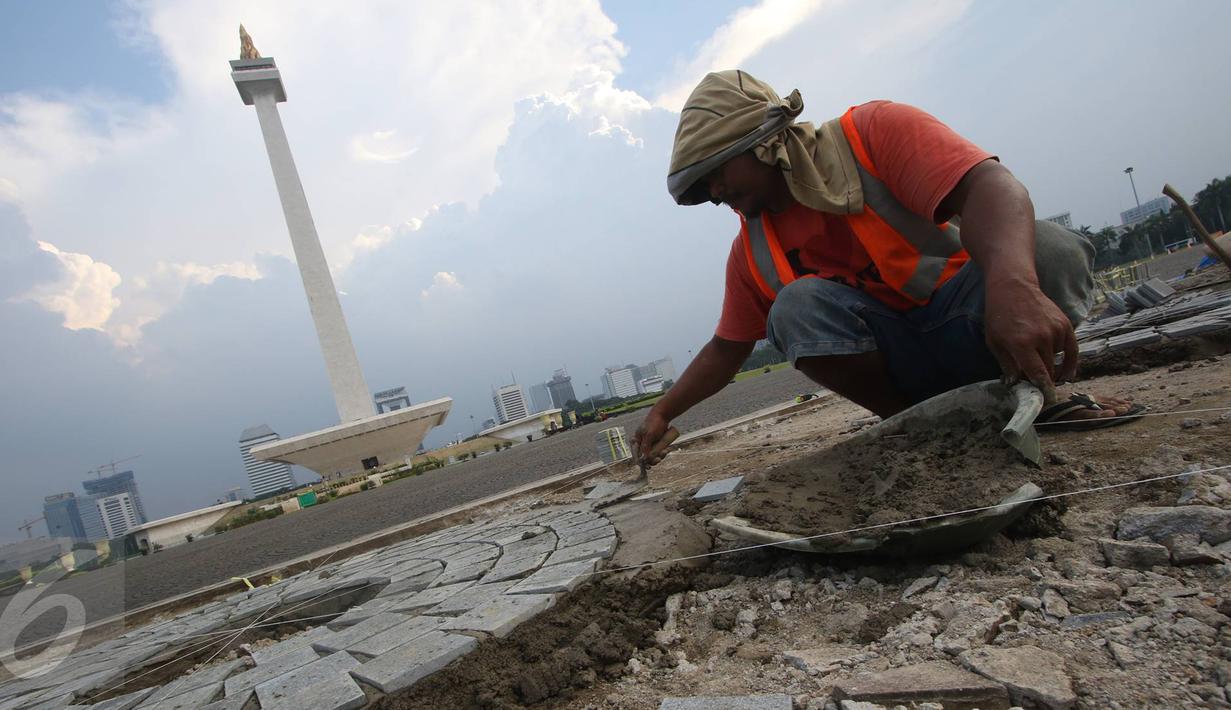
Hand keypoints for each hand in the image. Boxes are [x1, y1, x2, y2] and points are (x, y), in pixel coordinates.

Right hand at [634, 410, 670, 467]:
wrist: (663, 415)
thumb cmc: (654, 423)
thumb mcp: (649, 435)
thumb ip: (645, 446)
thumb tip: (643, 458)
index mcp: (635, 441)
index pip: (636, 455)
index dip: (641, 463)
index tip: (648, 467)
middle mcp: (640, 444)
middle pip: (645, 458)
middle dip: (653, 460)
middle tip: (659, 459)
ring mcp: (649, 445)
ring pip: (652, 456)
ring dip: (659, 456)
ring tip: (665, 451)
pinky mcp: (656, 445)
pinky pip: (658, 452)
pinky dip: (662, 453)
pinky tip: (667, 450)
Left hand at [983, 280, 1077, 400]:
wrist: (1014, 287)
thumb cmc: (999, 315)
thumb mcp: (994, 342)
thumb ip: (1007, 365)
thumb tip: (1015, 384)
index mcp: (1022, 343)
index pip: (1038, 374)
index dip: (1044, 390)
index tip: (1047, 401)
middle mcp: (1042, 337)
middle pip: (1049, 370)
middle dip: (1043, 380)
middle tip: (1033, 383)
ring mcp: (1056, 330)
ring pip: (1058, 361)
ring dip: (1051, 367)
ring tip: (1038, 365)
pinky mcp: (1066, 324)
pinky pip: (1071, 350)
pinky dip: (1068, 361)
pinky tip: (1066, 372)